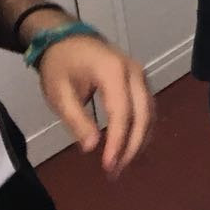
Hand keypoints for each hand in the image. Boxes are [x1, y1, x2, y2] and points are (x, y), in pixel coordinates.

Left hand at [38, 34, 153, 177]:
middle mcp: (134, 72)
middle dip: (132, 145)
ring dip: (139, 140)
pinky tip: (129, 146)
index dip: (117, 141)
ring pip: (149, 112)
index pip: (122, 112)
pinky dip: (141, 129)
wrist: (67, 39)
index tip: (108, 166)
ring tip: (121, 164)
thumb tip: (91, 147)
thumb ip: (76, 119)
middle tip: (116, 171)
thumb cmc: (61, 65)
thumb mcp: (59, 93)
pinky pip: (146, 108)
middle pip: (143, 114)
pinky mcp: (140, 81)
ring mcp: (140, 75)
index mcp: (113, 72)